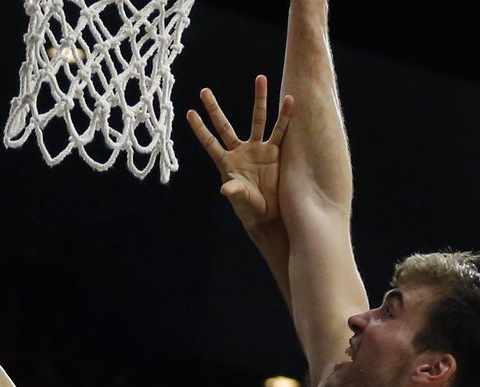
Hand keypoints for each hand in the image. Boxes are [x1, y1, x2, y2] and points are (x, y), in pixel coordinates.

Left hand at [187, 75, 292, 230]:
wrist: (269, 214)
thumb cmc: (249, 208)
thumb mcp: (240, 199)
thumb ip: (234, 191)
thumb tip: (225, 189)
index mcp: (226, 162)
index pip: (210, 142)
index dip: (200, 129)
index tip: (189, 112)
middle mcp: (240, 151)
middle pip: (225, 126)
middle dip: (214, 109)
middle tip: (204, 91)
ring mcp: (258, 150)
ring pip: (258, 120)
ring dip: (260, 100)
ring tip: (261, 78)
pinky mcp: (275, 153)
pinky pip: (281, 131)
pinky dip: (286, 116)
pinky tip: (290, 100)